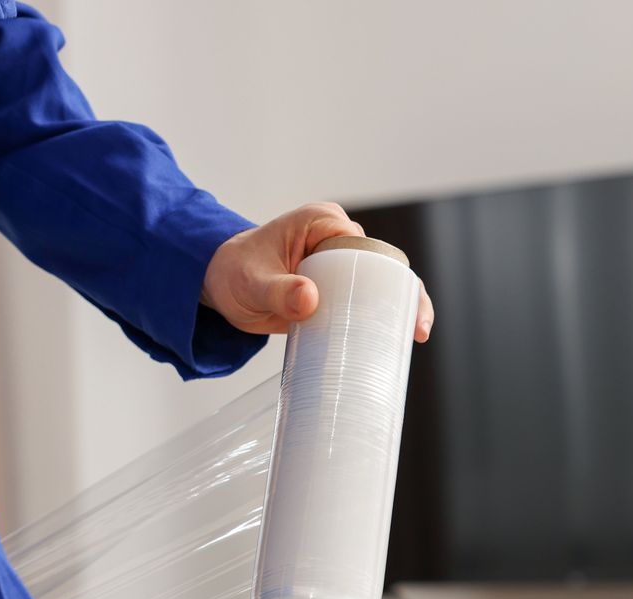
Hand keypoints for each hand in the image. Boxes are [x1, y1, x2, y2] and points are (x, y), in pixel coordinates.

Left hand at [202, 201, 433, 342]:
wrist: (217, 282)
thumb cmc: (231, 272)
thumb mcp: (252, 284)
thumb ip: (279, 291)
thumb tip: (310, 299)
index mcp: (322, 223)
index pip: (369, 249)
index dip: (393, 278)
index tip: (404, 308)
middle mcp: (335, 238)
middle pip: (383, 267)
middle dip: (405, 297)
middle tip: (416, 331)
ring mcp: (337, 263)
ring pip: (378, 285)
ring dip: (395, 310)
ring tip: (410, 339)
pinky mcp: (334, 285)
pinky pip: (361, 299)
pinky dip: (376, 318)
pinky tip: (390, 341)